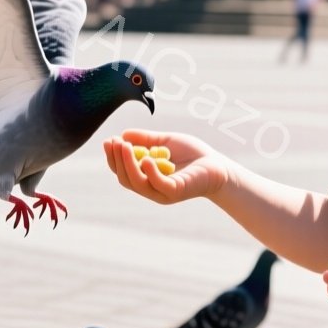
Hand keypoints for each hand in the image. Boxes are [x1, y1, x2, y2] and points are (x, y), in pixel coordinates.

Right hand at [102, 130, 232, 205]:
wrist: (218, 166)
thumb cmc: (194, 155)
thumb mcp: (165, 142)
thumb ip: (146, 139)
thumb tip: (123, 134)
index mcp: (146, 178)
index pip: (122, 172)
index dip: (113, 158)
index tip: (109, 140)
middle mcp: (151, 189)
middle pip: (125, 179)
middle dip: (116, 160)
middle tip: (114, 142)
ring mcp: (163, 193)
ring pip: (137, 183)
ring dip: (127, 164)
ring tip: (124, 146)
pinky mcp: (176, 192)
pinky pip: (158, 184)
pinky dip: (149, 172)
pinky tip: (145, 158)